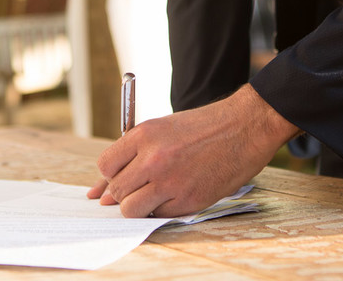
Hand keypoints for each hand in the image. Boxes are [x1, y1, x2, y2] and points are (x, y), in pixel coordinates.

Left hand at [86, 84, 299, 217]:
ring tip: (157, 192)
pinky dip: (163, 209)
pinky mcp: (188, 200)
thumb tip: (98, 194)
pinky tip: (177, 192)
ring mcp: (170, 182)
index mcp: (144, 135)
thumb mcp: (163, 129)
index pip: (105, 166)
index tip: (124, 174)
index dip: (112, 174)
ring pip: (131, 210)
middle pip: (116, 191)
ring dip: (140, 205)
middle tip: (144, 183)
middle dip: (125, 192)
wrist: (245, 126)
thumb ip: (131, 156)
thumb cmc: (203, 126)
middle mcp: (153, 159)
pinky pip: (158, 216)